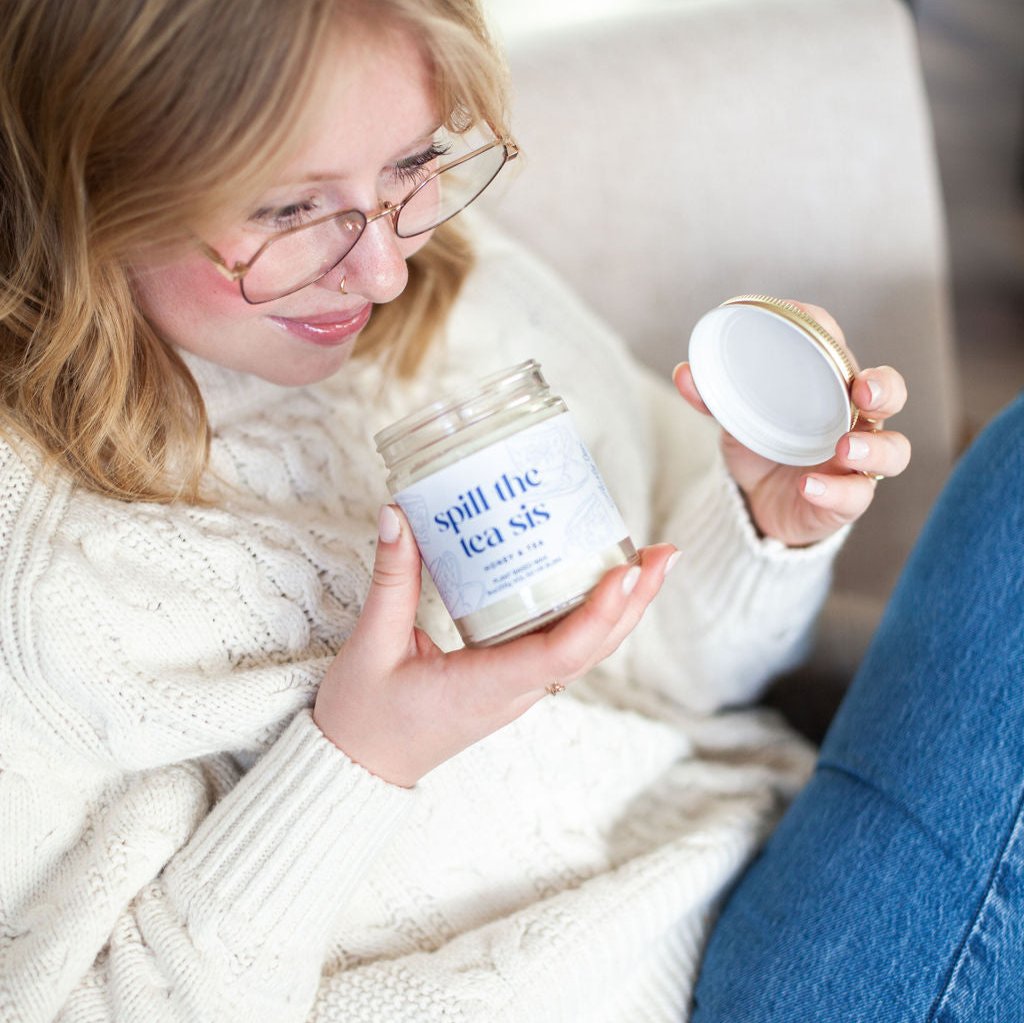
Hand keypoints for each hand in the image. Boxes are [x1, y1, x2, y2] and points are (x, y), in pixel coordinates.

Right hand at [314, 505, 677, 786]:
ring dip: (621, 610)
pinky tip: (595, 584)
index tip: (627, 573)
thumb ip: (392, 580)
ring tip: (647, 562)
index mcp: (485, 687)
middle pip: (592, 649)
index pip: (560, 654)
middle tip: (664, 553)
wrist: (357, 767)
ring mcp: (516, 689)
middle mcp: (514, 691)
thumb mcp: (372, 645)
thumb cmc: (363, 716)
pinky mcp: (509, 681)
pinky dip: (590, 617)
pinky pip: (562, 649)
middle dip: (634, 603)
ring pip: (585, 651)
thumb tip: (399, 515)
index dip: (599, 614)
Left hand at [673, 301, 910, 547]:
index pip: (838, 348)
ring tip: (845, 447)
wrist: (757, 504)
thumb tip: (684, 373)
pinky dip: (832, 490)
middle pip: (890, 394)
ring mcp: (857, 460)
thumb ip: (713, 398)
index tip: (805, 320)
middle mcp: (854, 419)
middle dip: (885, 387)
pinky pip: (854, 495)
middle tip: (863, 389)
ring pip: (893, 449)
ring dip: (874, 446)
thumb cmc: (761, 448)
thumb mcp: (736, 420)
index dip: (828, 331)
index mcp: (830, 386)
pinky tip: (808, 486)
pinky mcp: (848, 498)